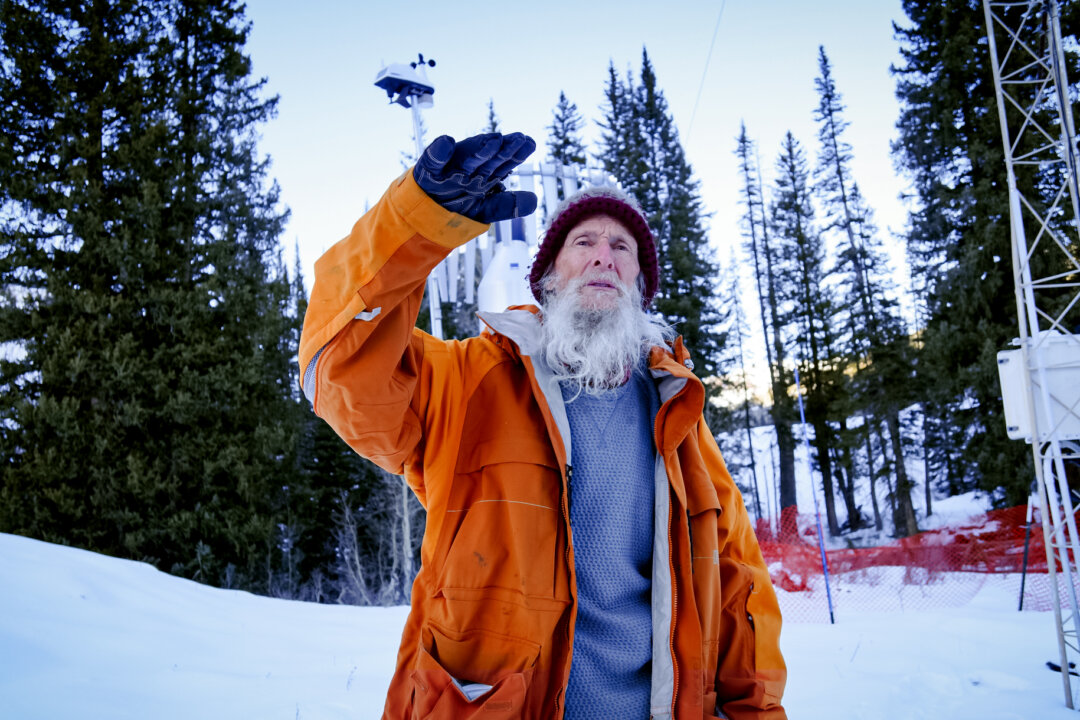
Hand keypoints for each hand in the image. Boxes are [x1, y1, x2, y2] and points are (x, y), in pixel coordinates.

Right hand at [413, 132, 537, 222]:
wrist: (425, 217)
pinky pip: (433, 160)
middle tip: (519, 138)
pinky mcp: (428, 171)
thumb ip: (508, 206)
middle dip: (503, 147)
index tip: (530, 143)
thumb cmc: (457, 208)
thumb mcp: (485, 210)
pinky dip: (438, 151)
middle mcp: (469, 167)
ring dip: (479, 147)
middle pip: (488, 156)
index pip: (503, 162)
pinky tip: (447, 142)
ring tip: (494, 140)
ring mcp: (449, 167)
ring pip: (466, 156)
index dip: (516, 153)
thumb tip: (534, 200)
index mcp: (484, 174)